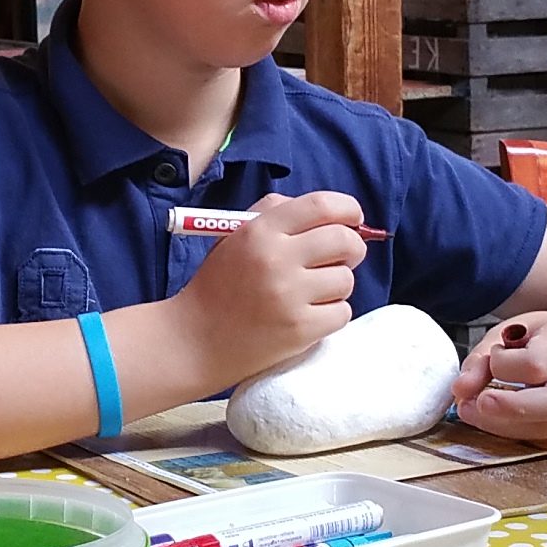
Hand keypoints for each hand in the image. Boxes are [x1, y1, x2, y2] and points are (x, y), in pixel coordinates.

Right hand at [168, 193, 365, 385]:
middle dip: (353, 247)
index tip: (352, 219)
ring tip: (312, 292)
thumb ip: (275, 214)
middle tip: (343, 257)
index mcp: (260, 230)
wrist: (193, 341)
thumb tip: (330, 213)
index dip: (348, 209)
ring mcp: (289, 296)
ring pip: (346, 279)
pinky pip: (342, 312)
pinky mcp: (300, 330)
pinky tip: (308, 315)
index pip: (323, 205)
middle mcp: (276, 259)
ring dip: (337, 285)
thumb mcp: (234, 236)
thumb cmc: (218, 286)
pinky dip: (331, 314)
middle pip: (344, 240)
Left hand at [449, 311, 546, 444]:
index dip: (505, 366)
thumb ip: (483, 358)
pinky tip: (490, 419)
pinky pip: (538, 438)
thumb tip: (460, 389)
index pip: (537, 363)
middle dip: (510, 408)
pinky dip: (508, 431)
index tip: (493, 357)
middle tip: (473, 405)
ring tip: (471, 411)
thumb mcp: (511, 333)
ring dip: (500, 425)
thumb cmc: (545, 338)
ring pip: (546, 428)